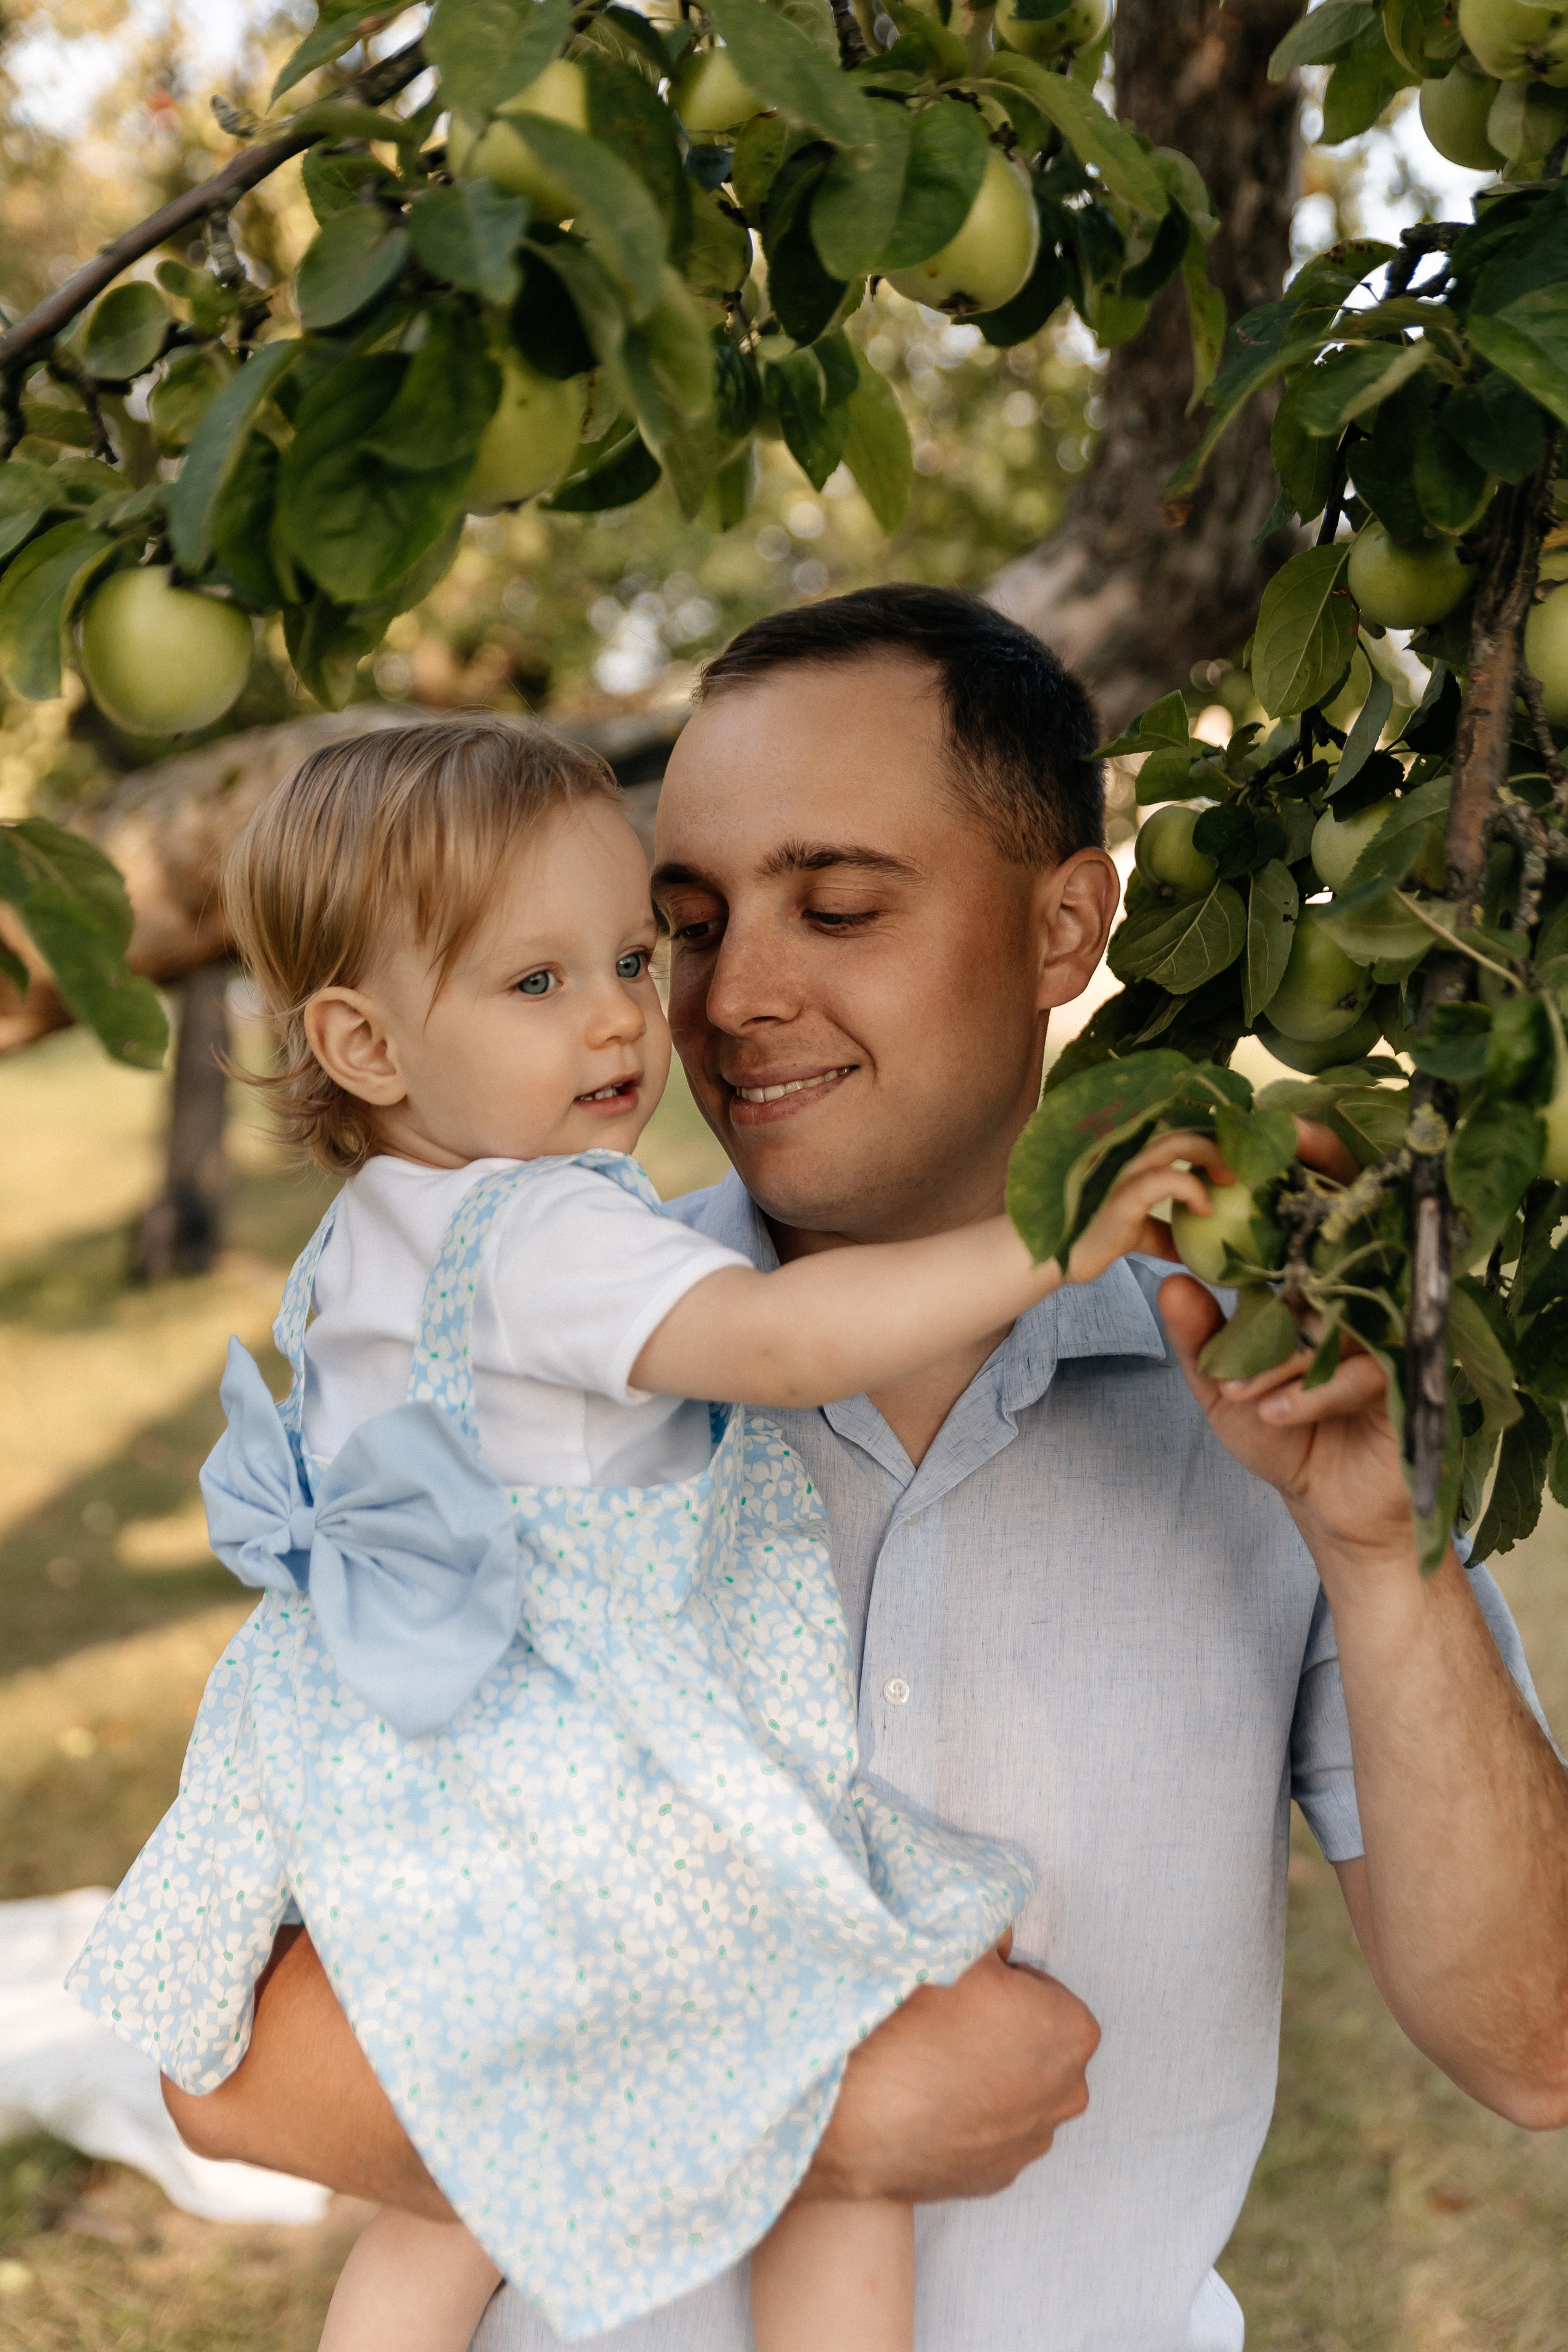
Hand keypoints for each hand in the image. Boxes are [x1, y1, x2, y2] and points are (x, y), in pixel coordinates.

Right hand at [798, 1934, 1099, 2203]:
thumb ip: (994, 1930)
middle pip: (1037, 2045)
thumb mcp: (960, 1945)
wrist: (859, 2111)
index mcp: (1072, 2032)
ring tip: (932, 2063)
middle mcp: (1067, 2094)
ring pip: (1015, 2092)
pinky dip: (967, 2118)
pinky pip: (988, 2133)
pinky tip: (928, 2102)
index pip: (1044, 1991)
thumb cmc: (915, 2022)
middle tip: (948, 2023)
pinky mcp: (996, 2179)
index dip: (1003, 1984)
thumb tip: (1000, 1936)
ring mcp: (1031, 2143)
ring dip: (987, 2077)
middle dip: (1004, 2033)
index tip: (967, 1989)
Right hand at [1063, 1129, 1232, 1288]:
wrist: (1048, 1257)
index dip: (1205, 1128)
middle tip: (1239, 1167)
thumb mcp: (1133, 1231)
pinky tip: (1205, 1208)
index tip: (1230, 1149)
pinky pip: (1166, 1179)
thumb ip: (1161, 1232)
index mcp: (1128, 1154)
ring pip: (1177, 1142)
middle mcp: (1123, 1151)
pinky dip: (1193, 1189)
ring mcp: (1121, 1169)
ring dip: (1212, 1156)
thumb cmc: (1087, 1239)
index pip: (1172, 1125)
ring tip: (1230, 1181)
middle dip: (1217, 1140)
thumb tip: (1191, 1250)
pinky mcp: (1121, 1195)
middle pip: (1181, 1125)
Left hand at [1154, 1119, 1415, 1573]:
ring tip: (1237, 1389)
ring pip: (1335, 1312)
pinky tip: (1271, 1411)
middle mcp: (1354, 1295)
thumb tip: (1168, 1282)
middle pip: (1342, 1235)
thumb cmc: (1275, 1432)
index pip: (1311, 1210)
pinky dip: (1307, 1391)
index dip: (1298, 1167)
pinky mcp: (1405, 1373)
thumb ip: (1198, 1335)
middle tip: (1264, 1201)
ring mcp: (1384, 1329)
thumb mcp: (1220, 1385)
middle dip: (1308, 1220)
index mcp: (1312, 1282)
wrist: (1324, 1502)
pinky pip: (1356, 1371)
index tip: (1264, 1133)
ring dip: (1282, 1351)